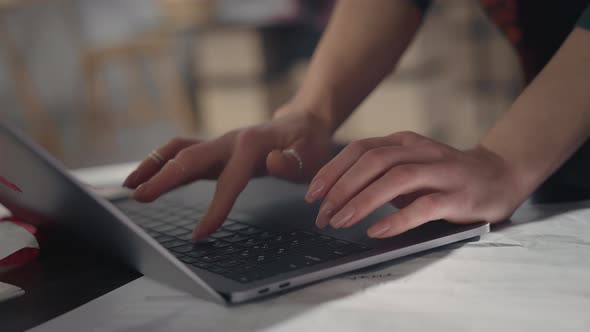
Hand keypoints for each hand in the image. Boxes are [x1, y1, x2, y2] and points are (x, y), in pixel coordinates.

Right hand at [123, 110, 332, 238]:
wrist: (303, 122)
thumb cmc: (308, 141)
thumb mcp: (312, 153)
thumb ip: (293, 161)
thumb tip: (274, 162)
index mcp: (252, 144)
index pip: (229, 180)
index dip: (215, 208)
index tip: (201, 234)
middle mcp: (229, 140)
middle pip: (189, 157)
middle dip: (163, 177)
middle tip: (139, 197)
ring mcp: (220, 143)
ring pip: (179, 150)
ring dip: (153, 164)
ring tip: (130, 185)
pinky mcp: (215, 149)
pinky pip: (183, 153)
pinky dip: (162, 163)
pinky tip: (148, 177)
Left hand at [305, 131, 523, 237]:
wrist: (500, 174)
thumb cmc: (444, 175)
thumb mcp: (408, 167)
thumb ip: (378, 174)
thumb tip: (335, 196)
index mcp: (403, 142)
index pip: (360, 149)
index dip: (333, 170)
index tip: (313, 194)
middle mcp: (420, 151)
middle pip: (373, 161)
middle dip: (342, 188)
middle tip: (323, 214)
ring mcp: (441, 172)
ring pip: (396, 179)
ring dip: (363, 201)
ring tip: (341, 221)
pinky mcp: (459, 196)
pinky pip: (424, 206)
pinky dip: (397, 219)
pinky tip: (377, 230)